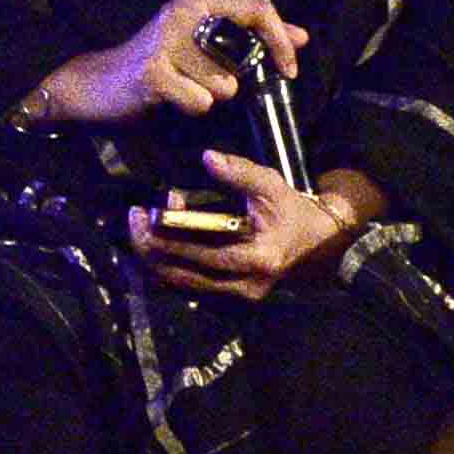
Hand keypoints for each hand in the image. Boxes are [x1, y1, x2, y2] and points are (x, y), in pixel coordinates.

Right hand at [27, 0, 308, 130]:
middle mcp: (183, 11)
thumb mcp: (207, 40)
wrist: (101, 81)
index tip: (289, 67)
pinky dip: (192, 107)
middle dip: (236, 77)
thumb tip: (302, 36)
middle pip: (243, 53)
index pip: (258, 9)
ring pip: (224, 84)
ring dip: (210, 95)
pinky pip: (200, 102)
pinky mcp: (154, 72)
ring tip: (184, 87)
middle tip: (216, 83)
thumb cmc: (160, 60)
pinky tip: (172, 98)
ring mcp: (166, 41)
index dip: (281, 41)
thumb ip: (254, 35)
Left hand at [134, 151, 383, 299]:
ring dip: (156, 260)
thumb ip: (239, 173)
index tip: (145, 213)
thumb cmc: (293, 210)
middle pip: (185, 275)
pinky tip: (155, 247)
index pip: (202, 254)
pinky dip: (170, 268)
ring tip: (138, 232)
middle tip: (133, 221)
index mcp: (258, 259)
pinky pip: (192, 286)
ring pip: (184, 285)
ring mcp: (239, 295)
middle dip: (153, 248)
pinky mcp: (232, 296)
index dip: (169, 236)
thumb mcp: (271, 186)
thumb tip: (207, 158)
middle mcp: (246, 286)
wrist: (320, 240)